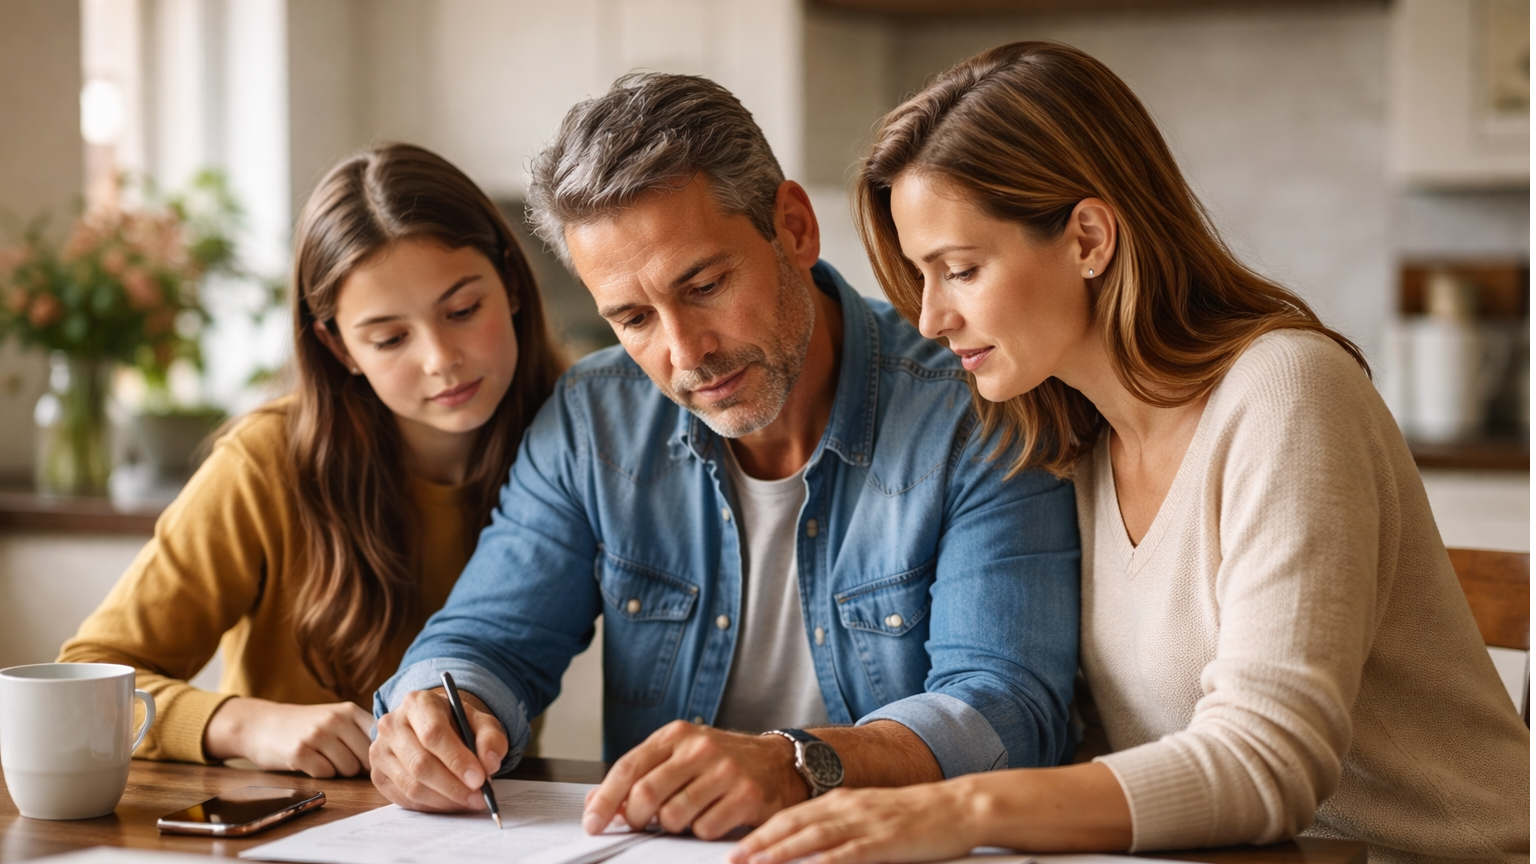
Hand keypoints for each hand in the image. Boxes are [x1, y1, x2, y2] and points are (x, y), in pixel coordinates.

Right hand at [204, 697, 374, 777]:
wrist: (260, 724)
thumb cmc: (304, 725)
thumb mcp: (334, 717)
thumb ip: (360, 730)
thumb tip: (389, 754)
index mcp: (349, 710)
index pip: (379, 738)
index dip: (376, 754)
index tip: (367, 759)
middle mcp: (335, 720)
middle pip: (365, 757)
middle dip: (357, 766)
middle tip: (340, 761)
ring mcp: (317, 735)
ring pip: (348, 768)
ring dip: (338, 771)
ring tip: (323, 759)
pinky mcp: (300, 752)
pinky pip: (325, 774)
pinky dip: (320, 773)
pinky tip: (309, 763)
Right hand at [370, 687, 507, 811]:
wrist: (432, 727)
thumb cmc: (457, 724)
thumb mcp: (481, 723)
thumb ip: (491, 739)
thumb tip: (490, 763)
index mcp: (417, 703)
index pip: (434, 734)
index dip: (457, 760)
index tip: (479, 779)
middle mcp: (392, 724)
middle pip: (420, 763)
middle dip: (453, 786)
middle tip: (478, 797)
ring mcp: (380, 751)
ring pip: (411, 785)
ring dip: (444, 800)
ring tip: (468, 800)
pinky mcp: (378, 775)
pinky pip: (405, 798)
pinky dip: (431, 806)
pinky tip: (450, 802)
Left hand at [581, 720, 807, 838]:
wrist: (777, 762)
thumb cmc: (722, 762)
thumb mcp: (679, 756)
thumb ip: (640, 775)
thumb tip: (596, 801)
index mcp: (676, 735)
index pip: (628, 768)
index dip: (605, 799)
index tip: (594, 822)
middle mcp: (699, 748)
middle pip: (646, 795)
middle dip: (636, 819)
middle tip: (641, 825)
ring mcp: (724, 770)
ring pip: (673, 816)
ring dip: (672, 826)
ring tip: (685, 816)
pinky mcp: (746, 795)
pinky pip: (705, 829)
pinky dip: (702, 831)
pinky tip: (713, 817)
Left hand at [729, 782, 980, 863]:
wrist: (956, 806)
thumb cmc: (914, 815)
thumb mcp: (868, 813)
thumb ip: (838, 825)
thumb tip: (806, 843)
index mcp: (840, 800)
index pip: (790, 816)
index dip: (760, 833)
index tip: (737, 850)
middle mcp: (846, 807)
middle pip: (793, 826)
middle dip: (759, 844)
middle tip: (733, 859)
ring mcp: (864, 823)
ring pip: (813, 838)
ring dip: (781, 852)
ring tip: (757, 863)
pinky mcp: (884, 841)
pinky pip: (848, 853)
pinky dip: (825, 862)